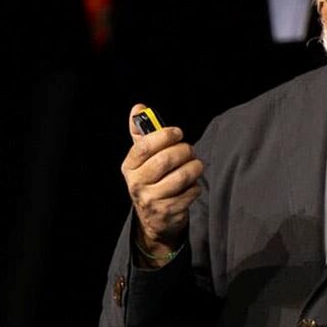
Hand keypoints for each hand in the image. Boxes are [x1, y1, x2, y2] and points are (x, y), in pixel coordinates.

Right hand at [120, 103, 202, 263]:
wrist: (153, 219)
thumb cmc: (151, 180)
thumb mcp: (142, 158)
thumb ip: (142, 132)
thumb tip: (138, 107)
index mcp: (130, 167)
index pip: (145, 146)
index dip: (165, 135)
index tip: (178, 133)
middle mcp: (137, 184)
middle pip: (165, 160)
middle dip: (184, 151)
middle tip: (189, 150)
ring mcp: (152, 200)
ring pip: (181, 176)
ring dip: (194, 167)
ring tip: (195, 165)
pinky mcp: (168, 212)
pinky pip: (190, 193)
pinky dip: (196, 186)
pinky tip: (192, 185)